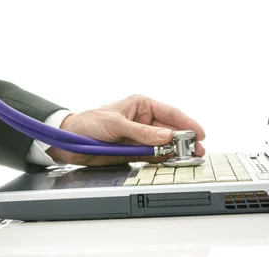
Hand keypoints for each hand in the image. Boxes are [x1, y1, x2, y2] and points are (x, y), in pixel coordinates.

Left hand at [46, 94, 204, 165]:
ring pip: (165, 145)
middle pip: (170, 130)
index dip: (186, 122)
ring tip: (190, 158)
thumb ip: (141, 132)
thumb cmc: (89, 123)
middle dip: (184, 139)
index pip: (169, 113)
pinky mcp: (136, 151)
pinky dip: (164, 160)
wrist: (69, 141)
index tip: (199, 133)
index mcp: (141, 105)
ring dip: (176, 151)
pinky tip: (173, 163)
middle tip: (197, 150)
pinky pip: (154, 156)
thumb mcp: (115, 124)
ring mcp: (141, 137)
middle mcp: (144, 120)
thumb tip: (165, 136)